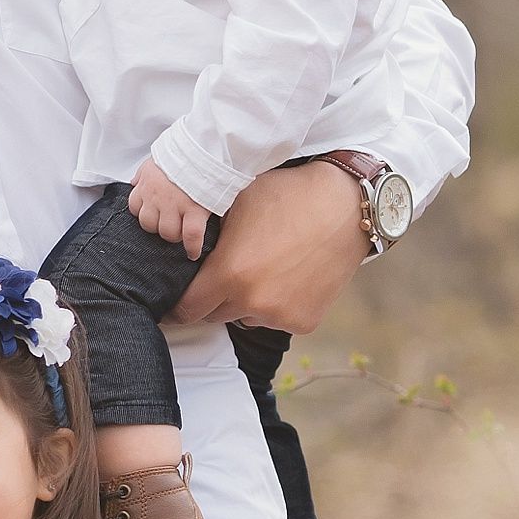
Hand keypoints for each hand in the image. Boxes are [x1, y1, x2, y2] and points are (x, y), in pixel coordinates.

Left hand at [127, 155, 213, 259]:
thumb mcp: (155, 159)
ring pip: (168, 233)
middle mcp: (157, 197)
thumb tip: (134, 182)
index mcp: (147, 184)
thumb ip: (143, 173)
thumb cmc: (182, 153)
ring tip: (183, 234)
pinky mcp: (195, 210)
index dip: (145, 213)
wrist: (203, 147)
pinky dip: (192, 247)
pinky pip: (191, 236)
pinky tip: (193, 253)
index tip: (154, 215)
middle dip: (158, 227)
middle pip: (148, 224)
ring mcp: (175, 205)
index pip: (135, 207)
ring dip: (175, 236)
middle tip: (171, 224)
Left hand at [171, 157, 364, 334]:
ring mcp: (281, 316)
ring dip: (246, 301)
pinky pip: (276, 319)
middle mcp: (254, 303)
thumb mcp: (234, 208)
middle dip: (213, 299)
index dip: (177, 306)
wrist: (345, 206)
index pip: (188, 308)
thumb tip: (183, 253)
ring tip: (264, 267)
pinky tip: (288, 276)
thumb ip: (207, 240)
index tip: (173, 305)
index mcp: (230, 275)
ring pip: (247, 316)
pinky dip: (275, 304)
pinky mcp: (305, 322)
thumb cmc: (286, 197)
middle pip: (215, 315)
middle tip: (223, 275)